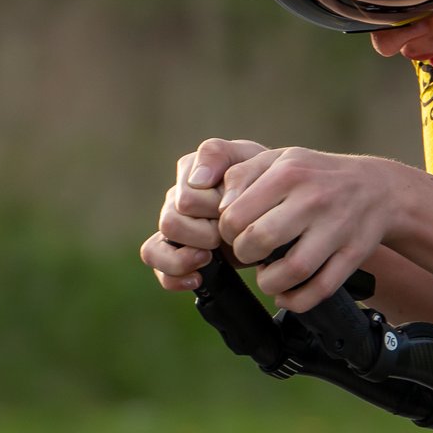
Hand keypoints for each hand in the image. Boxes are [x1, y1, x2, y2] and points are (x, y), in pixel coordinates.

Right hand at [142, 138, 267, 290]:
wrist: (278, 210)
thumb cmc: (263, 181)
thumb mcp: (248, 158)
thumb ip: (217, 155)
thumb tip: (196, 181)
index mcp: (189, 174)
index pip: (186, 199)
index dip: (212, 210)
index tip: (234, 209)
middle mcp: (176, 201)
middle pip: (170, 224)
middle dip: (203, 234)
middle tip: (228, 235)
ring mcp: (173, 229)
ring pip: (155, 249)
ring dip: (185, 257)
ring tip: (210, 256)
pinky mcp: (174, 254)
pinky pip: (158, 271)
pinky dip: (173, 277)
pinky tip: (197, 278)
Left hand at [216, 147, 398, 311]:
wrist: (377, 188)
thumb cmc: (317, 176)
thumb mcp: (279, 160)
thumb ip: (242, 175)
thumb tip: (219, 207)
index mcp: (289, 174)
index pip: (236, 215)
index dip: (226, 232)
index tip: (235, 233)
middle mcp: (314, 199)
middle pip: (260, 240)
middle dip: (244, 255)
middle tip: (249, 253)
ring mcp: (337, 228)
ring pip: (292, 270)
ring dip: (269, 282)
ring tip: (267, 275)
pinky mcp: (352, 254)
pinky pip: (320, 289)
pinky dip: (297, 300)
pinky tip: (287, 294)